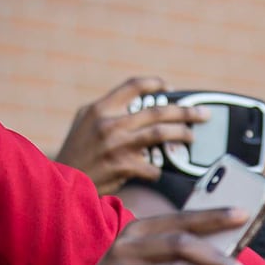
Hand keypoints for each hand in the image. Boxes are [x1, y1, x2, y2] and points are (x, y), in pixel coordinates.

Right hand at [55, 77, 204, 195]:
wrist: (62, 181)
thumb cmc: (76, 152)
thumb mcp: (83, 122)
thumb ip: (107, 110)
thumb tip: (135, 103)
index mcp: (100, 109)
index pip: (133, 86)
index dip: (155, 83)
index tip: (169, 87)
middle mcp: (110, 124)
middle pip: (156, 111)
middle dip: (184, 111)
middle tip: (201, 114)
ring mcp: (117, 145)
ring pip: (160, 134)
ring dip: (181, 134)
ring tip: (192, 137)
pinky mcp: (123, 167)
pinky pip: (153, 167)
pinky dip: (161, 169)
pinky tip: (164, 170)